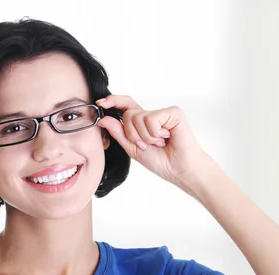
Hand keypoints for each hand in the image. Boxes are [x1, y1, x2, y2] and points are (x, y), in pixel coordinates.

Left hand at [96, 95, 210, 187]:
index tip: (100, 103)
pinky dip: (155, 133)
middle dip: (132, 134)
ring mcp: (163, 113)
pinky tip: (167, 138)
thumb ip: (118, 133)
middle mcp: (152, 116)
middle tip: (147, 145)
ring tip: (159, 143)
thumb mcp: (132, 148)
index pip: (126, 106)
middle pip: (128, 114)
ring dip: (145, 136)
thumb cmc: (161, 161)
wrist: (178, 169)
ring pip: (138, 117)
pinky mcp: (173, 112)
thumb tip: (103, 119)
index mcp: (143, 123)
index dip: (113, 101)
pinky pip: (151, 119)